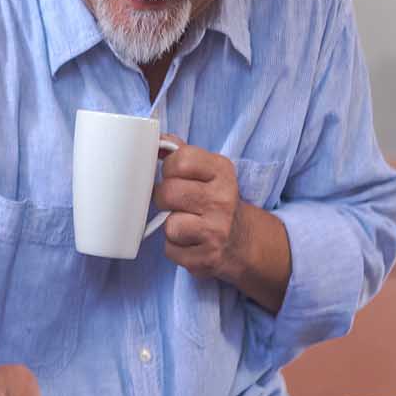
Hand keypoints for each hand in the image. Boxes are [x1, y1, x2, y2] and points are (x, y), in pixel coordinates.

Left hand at [153, 140, 245, 282]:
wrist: (242, 240)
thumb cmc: (214, 200)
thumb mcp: (207, 171)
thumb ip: (181, 153)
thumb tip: (154, 138)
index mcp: (222, 171)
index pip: (180, 160)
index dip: (168, 169)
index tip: (174, 176)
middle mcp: (223, 199)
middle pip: (168, 193)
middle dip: (165, 199)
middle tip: (176, 203)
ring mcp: (217, 230)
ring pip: (169, 225)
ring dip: (170, 226)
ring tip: (185, 224)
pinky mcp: (208, 257)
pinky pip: (171, 250)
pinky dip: (175, 247)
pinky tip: (189, 242)